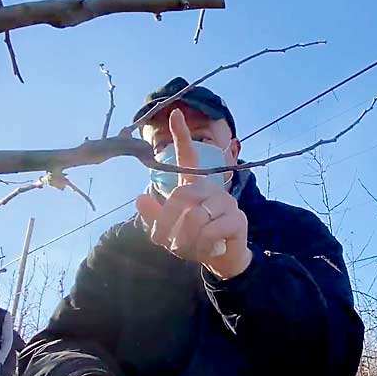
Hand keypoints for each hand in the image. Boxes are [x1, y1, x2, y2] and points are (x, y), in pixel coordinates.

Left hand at [136, 108, 251, 279]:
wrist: (221, 261)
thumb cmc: (194, 242)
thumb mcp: (169, 232)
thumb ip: (154, 216)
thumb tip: (139, 198)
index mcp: (193, 187)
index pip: (188, 156)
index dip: (182, 136)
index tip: (175, 113)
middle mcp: (211, 189)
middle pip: (180, 198)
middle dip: (169, 224)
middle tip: (170, 244)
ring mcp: (226, 202)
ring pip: (194, 217)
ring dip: (185, 239)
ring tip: (188, 249)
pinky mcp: (237, 219)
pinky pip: (210, 230)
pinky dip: (202, 245)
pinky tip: (207, 250)